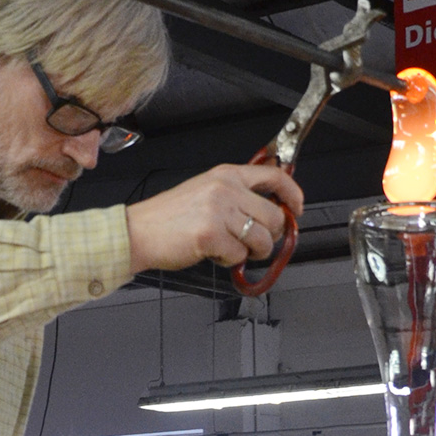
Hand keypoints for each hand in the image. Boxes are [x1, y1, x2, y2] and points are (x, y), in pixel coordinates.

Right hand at [125, 163, 303, 273]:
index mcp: (226, 174)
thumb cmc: (170, 217)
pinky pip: (240, 256)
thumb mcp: (206, 191)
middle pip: (274, 216)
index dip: (293, 194)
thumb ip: (238, 195)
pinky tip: (214, 252)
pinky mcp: (211, 235)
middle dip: (270, 236)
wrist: (139, 232)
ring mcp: (218, 211)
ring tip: (232, 248)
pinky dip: (230, 260)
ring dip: (251, 252)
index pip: (275, 176)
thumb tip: (272, 208)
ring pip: (262, 240)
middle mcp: (225, 189)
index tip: (297, 209)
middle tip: (254, 242)